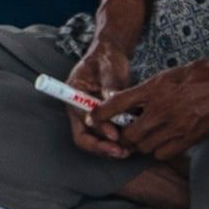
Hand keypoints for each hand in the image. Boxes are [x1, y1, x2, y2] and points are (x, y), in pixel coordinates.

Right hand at [67, 36, 134, 157]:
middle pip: (85, 138)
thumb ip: (109, 87)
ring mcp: (91, 117)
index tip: (115, 136)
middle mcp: (80, 111)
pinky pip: (108, 136)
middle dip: (102, 148)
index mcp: (73, 97)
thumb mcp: (108, 70)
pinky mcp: (104, 120)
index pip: (81, 122)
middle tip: (121, 152)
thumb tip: (112, 101)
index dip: (98, 131)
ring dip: (111, 148)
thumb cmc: (106, 59)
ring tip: (130, 150)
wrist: (110, 56)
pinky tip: (134, 143)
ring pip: (96, 140)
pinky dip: (119, 142)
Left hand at [107, 59, 208, 161]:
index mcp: (156, 88)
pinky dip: (157, 150)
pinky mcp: (189, 139)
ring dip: (140, 143)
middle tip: (126, 130)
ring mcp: (177, 126)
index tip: (92, 117)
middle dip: (124, 134)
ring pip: (144, 147)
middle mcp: (163, 109)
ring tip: (146, 134)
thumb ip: (149, 90)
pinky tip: (162, 140)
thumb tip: (130, 103)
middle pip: (129, 134)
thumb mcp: (170, 74)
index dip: (101, 112)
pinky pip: (162, 153)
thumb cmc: (204, 74)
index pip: (118, 102)